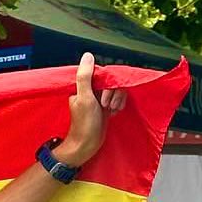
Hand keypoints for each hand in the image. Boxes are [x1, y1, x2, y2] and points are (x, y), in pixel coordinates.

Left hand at [56, 52, 126, 166]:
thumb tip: (87, 56)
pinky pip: (117, 98)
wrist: (87, 145)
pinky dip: (118, 104)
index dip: (109, 84)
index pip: (102, 74)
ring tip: (110, 110)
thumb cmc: (85, 124)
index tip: (105, 98)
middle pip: (111, 81)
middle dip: (114, 93)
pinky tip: (114, 113)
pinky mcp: (105, 107)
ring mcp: (98, 99)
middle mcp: (90, 91)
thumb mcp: (85, 98)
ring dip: (117, 99)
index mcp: (83, 87)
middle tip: (106, 106)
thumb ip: (85, 77)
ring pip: (116, 89)